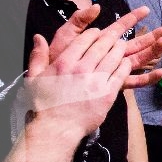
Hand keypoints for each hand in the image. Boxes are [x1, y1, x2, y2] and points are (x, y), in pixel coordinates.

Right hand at [26, 15, 131, 136]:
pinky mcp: (107, 94)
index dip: (93, 33)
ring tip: (122, 45)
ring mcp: (96, 81)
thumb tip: (38, 37)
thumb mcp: (34, 78)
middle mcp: (81, 68)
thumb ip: (38, 56)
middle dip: (110, 37)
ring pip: (113, 57)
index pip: (83, 39)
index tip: (97, 32)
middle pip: (101, 45)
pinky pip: (120, 74)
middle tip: (115, 35)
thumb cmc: (44, 106)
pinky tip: (126, 62)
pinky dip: (124, 66)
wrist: (56, 129)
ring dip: (119, 49)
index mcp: (64, 62)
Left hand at [51, 5, 161, 88]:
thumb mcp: (64, 37)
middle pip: (135, 45)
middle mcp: (108, 57)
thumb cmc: (56, 63)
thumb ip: (78, 21)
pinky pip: (134, 81)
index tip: (146, 10)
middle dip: (151, 36)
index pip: (119, 28)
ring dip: (153, 52)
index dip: (132, 18)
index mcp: (99, 44)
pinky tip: (161, 72)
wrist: (50, 89)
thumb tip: (95, 7)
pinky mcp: (114, 85)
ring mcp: (112, 71)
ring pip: (138, 60)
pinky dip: (148, 77)